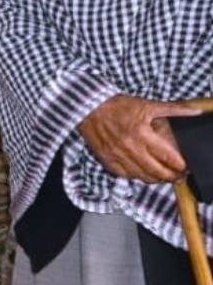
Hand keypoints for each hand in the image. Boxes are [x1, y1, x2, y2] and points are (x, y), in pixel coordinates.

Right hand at [79, 95, 200, 182]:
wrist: (88, 107)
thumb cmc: (118, 105)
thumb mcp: (147, 105)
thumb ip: (173, 109)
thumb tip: (195, 112)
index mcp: (141, 133)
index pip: (168, 158)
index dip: (180, 166)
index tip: (186, 168)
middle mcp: (130, 147)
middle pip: (157, 172)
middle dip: (171, 177)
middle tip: (178, 176)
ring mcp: (117, 155)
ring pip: (142, 177)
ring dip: (155, 179)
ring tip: (162, 176)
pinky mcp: (106, 159)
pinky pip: (125, 175)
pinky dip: (135, 176)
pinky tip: (142, 172)